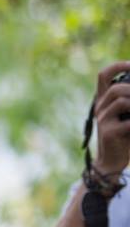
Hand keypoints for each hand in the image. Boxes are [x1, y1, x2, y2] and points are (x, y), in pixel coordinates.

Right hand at [93, 62, 129, 177]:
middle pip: (116, 88)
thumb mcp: (128, 113)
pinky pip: (129, 121)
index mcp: (104, 100)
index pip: (103, 75)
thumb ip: (129, 99)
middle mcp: (100, 108)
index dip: (117, 66)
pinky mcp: (108, 132)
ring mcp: (102, 120)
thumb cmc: (125, 135)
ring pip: (122, 101)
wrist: (113, 161)